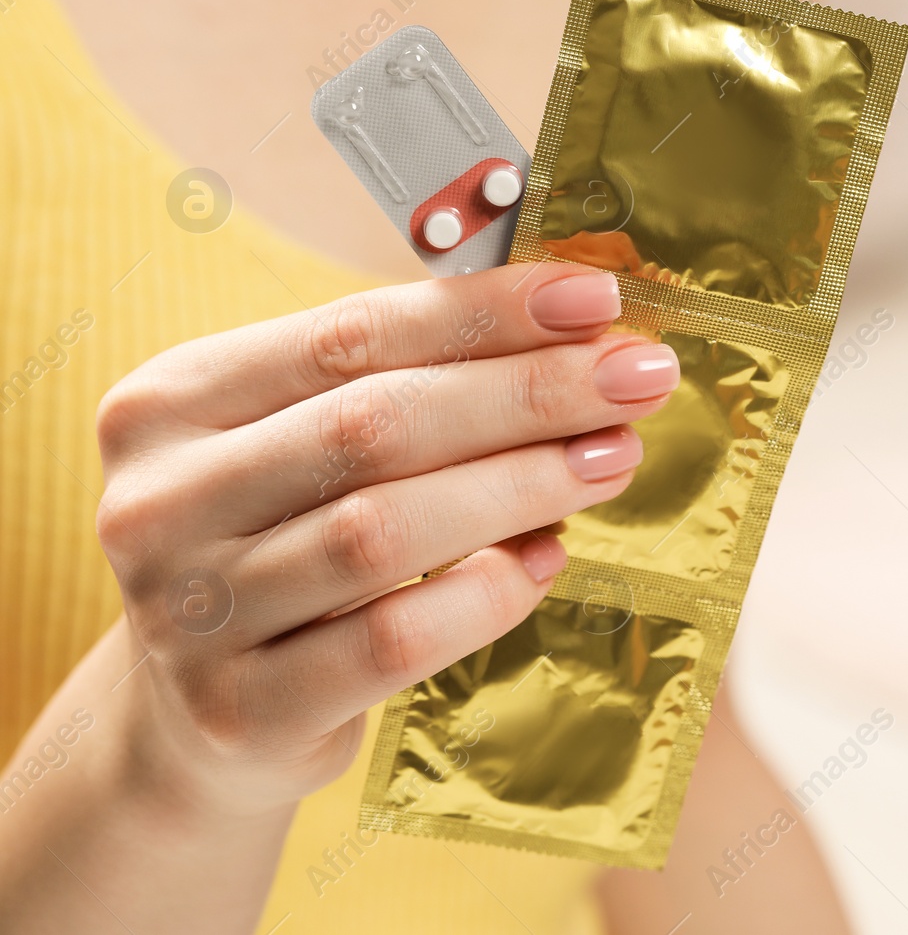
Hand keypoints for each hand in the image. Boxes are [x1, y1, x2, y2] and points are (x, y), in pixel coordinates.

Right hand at [92, 261, 677, 815]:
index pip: (351, 333)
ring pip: (386, 530)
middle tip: (637, 379)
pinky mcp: (241, 711)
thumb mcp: (304, 448)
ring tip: (613, 458)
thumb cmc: (281, 546)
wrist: (198, 717)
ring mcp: (188, 615)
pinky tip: (548, 559)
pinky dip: (489, 593)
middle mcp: (159, 502)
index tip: (594, 301)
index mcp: (171, 402)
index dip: (485, 312)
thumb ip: (407, 387)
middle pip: (375, 425)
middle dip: (528, 393)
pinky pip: (395, 640)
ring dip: (524, 485)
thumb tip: (576, 337)